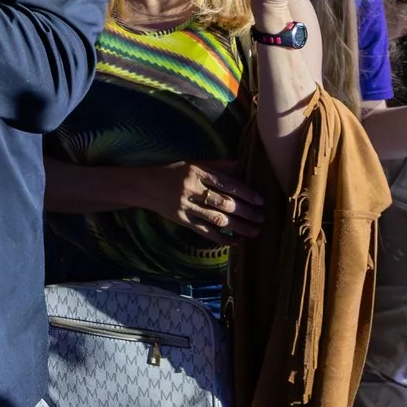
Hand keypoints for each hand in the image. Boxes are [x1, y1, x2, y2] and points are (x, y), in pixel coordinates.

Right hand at [139, 160, 265, 239]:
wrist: (144, 186)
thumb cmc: (173, 172)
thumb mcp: (193, 164)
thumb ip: (218, 166)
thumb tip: (243, 165)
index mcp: (197, 172)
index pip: (226, 184)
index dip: (245, 193)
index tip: (261, 202)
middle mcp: (192, 189)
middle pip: (224, 203)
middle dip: (246, 212)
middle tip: (262, 218)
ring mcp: (186, 206)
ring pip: (217, 219)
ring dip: (238, 227)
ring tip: (255, 232)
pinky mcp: (182, 220)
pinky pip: (204, 231)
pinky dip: (221, 238)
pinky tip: (234, 242)